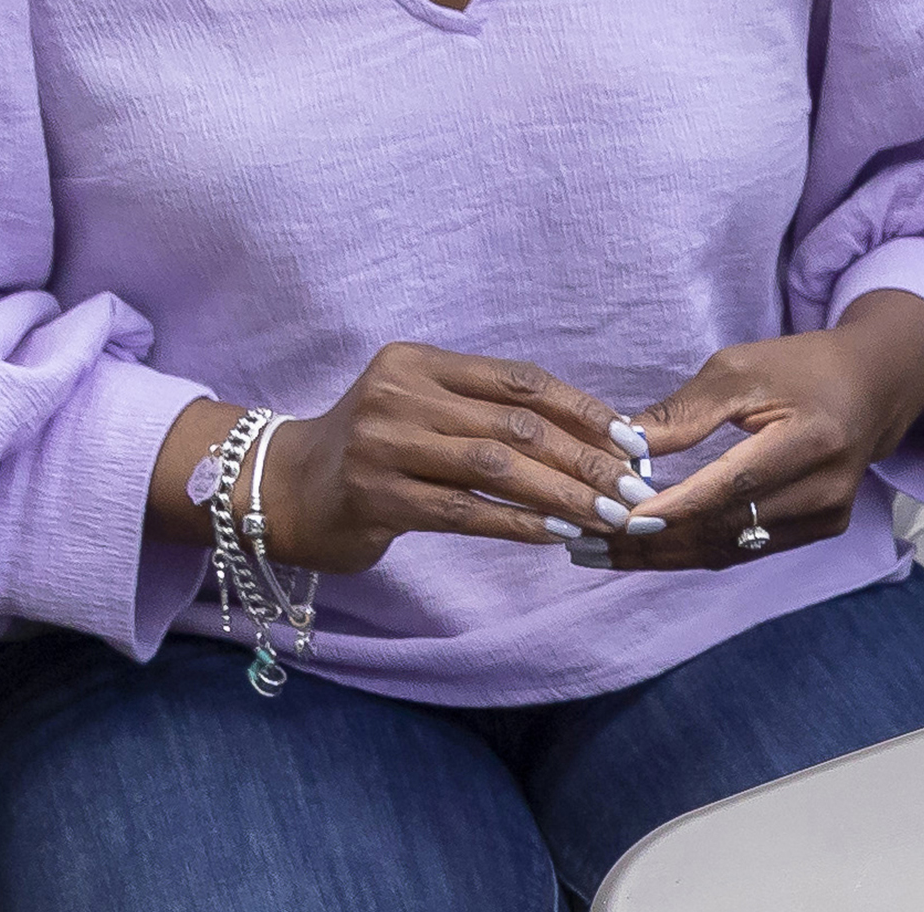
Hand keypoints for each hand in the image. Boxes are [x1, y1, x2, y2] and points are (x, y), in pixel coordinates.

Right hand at [183, 351, 655, 572]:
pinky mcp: (378, 497)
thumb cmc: (378, 453)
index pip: (518, 380)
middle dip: (586, 459)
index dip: (582, 410)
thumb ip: (488, 415)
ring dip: (564, 495)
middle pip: (515, 425)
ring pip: (496, 468)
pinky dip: (520, 525)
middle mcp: (399, 394)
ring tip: (612, 517)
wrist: (288, 488)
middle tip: (636, 490)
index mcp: (418, 363)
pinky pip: (466, 513)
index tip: (633, 441)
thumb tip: (589, 439)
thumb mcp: (426, 412)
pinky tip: (561, 536)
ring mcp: (384, 444)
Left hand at [611, 294, 923, 572]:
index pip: (735, 485)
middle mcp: (825, 490)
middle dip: (655, 541)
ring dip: (666, 555)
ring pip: (732, 549)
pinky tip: (649, 550)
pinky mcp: (820, 531)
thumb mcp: (740, 369)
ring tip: (605, 554)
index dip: (677, 506)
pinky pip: (746, 549)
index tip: (620, 519)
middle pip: (729, 529)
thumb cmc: (800, 369)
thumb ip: (686, 412)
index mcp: (812, 440)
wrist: (872, 391)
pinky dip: (693, 550)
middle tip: (589, 545)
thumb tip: (626, 448)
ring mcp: (826, 518)